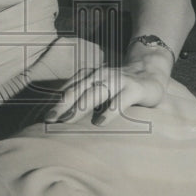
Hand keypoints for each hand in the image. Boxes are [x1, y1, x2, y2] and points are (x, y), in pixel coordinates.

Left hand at [44, 57, 168, 127]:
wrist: (150, 72)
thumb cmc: (119, 86)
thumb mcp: (99, 88)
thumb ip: (84, 98)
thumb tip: (61, 117)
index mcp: (89, 76)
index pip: (69, 89)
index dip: (56, 102)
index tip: (44, 117)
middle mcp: (100, 76)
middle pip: (78, 91)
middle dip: (62, 105)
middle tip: (49, 119)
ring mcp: (117, 80)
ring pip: (95, 94)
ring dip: (80, 107)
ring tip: (67, 121)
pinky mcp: (134, 89)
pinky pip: (120, 101)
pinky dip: (109, 111)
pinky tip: (100, 122)